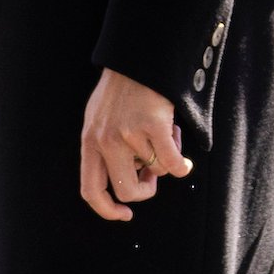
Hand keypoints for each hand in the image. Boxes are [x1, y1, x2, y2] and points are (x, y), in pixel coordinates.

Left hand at [80, 67, 192, 222]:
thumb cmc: (121, 90)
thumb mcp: (100, 120)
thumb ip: (104, 149)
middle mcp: (105, 140)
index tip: (125, 214)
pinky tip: (184, 157)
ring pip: (155, 173)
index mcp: (89, 140)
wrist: (138, 59)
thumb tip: (125, 182)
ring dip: (164, 162)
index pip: (90, 189)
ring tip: (164, 138)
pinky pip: (172, 164)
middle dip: (145, 191)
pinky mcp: (153, 127)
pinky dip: (182, 164)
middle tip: (151, 175)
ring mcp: (128, 134)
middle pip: (127, 191)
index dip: (108, 209)